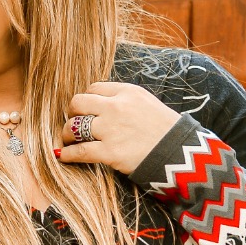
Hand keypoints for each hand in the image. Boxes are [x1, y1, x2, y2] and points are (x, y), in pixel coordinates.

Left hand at [57, 82, 179, 174]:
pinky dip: (68, 154)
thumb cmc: (166, 131)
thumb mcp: (148, 104)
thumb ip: (125, 101)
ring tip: (68, 141)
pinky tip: (64, 156)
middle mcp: (116, 107)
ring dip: (67, 134)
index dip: (87, 100)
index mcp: (128, 92)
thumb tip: (102, 106)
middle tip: (73, 123)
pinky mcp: (110, 152)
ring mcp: (111, 129)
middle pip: (78, 102)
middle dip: (72, 113)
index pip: (94, 88)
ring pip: (74, 126)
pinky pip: (79, 151)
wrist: (181, 152)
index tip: (86, 110)